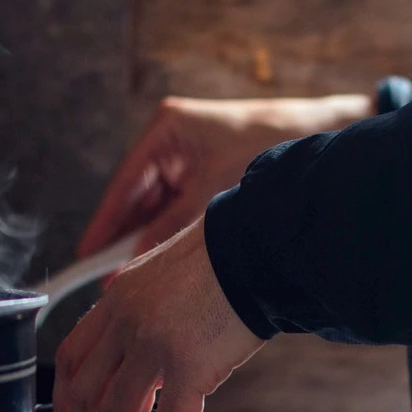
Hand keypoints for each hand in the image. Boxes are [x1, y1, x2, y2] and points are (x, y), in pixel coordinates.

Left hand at [54, 219, 264, 411]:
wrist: (260, 250)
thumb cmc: (223, 263)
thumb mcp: (160, 278)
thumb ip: (137, 314)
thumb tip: (133, 357)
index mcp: (115, 302)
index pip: (69, 362)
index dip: (64, 406)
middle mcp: (125, 324)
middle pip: (86, 400)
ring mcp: (154, 345)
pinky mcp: (190, 365)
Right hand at [77, 95, 373, 261]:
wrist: (326, 135)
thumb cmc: (273, 145)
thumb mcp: (213, 194)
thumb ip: (170, 229)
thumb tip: (137, 263)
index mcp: (167, 131)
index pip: (122, 187)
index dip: (103, 225)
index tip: (86, 257)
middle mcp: (172, 144)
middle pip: (136, 202)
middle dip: (126, 241)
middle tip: (111, 280)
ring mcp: (188, 161)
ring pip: (155, 212)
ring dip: (150, 241)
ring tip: (137, 278)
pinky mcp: (204, 177)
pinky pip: (176, 212)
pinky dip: (170, 236)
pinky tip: (164, 264)